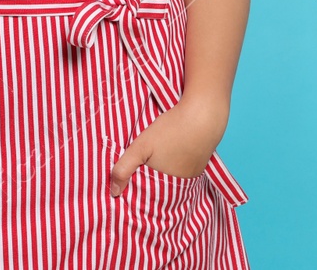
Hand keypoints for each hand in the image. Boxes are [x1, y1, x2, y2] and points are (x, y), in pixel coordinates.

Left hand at [109, 96, 228, 195]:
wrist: (203, 117)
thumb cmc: (170, 130)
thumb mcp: (140, 146)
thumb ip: (124, 169)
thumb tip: (113, 192)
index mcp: (164, 188)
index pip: (144, 199)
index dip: (132, 191)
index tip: (123, 184)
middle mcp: (179, 188)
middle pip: (156, 191)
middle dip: (145, 184)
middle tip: (136, 168)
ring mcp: (191, 178)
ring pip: (168, 182)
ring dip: (159, 176)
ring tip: (151, 161)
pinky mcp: (198, 167)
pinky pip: (180, 173)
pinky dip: (171, 168)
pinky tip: (167, 155)